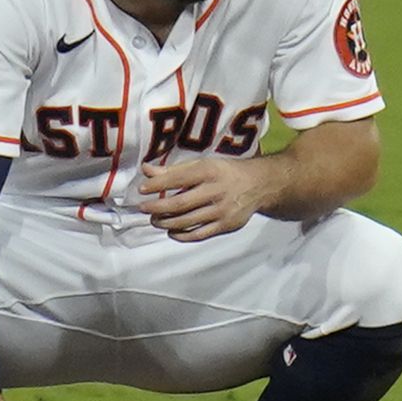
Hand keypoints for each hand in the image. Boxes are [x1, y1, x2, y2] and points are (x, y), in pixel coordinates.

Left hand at [130, 151, 274, 241]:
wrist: (259, 185)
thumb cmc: (225, 172)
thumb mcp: (203, 165)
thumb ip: (174, 170)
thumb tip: (146, 170)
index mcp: (209, 172)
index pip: (178, 179)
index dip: (157, 185)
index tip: (142, 189)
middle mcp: (216, 191)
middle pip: (181, 204)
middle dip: (158, 208)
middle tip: (144, 208)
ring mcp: (221, 211)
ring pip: (187, 221)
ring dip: (166, 222)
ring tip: (155, 219)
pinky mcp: (225, 226)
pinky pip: (199, 234)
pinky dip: (181, 235)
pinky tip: (171, 231)